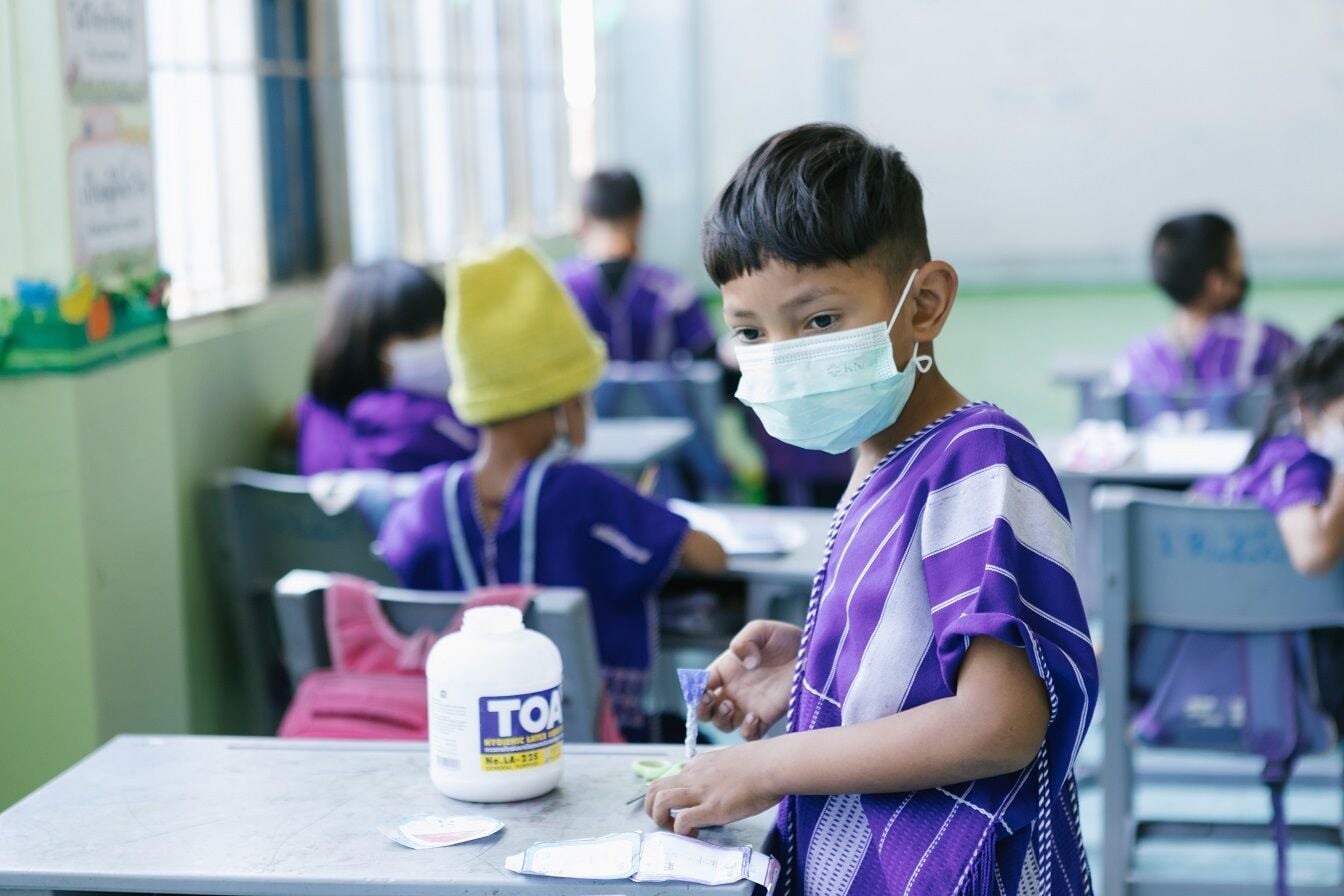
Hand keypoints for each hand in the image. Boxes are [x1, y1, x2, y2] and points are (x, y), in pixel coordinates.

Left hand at [644, 741, 782, 836]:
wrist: (773, 764)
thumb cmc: (763, 763)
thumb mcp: (732, 760)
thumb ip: (719, 770)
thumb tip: (721, 783)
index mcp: (699, 764)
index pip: (671, 779)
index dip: (671, 796)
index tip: (683, 808)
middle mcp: (694, 776)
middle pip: (653, 789)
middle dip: (652, 808)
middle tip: (668, 821)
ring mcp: (701, 792)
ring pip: (660, 801)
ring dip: (661, 820)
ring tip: (677, 830)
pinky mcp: (711, 808)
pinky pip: (682, 821)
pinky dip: (682, 831)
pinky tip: (695, 834)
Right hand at [698, 620, 800, 739]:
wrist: (812, 654)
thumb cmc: (786, 639)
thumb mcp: (762, 630)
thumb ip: (745, 640)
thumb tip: (743, 662)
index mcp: (726, 669)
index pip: (700, 684)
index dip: (694, 689)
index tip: (701, 688)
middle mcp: (734, 690)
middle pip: (705, 710)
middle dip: (701, 708)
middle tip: (712, 698)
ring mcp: (749, 705)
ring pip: (723, 724)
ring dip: (720, 719)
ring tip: (730, 705)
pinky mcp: (767, 717)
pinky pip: (749, 734)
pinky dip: (746, 731)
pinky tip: (754, 717)